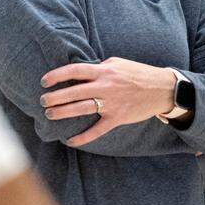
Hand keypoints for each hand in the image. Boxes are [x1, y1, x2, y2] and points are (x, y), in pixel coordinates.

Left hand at [40, 57, 174, 147]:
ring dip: (63, 112)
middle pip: (74, 92)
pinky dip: (83, 137)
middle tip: (42, 101)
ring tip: (50, 115)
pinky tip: (70, 140)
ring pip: (81, 109)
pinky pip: (97, 130)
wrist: (162, 89)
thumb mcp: (117, 63)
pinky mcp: (118, 118)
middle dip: (55, 97)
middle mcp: (106, 86)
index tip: (44, 82)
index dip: (57, 76)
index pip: (74, 71)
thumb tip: (80, 72)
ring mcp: (112, 103)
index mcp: (104, 70)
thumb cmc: (138, 73)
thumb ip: (99, 67)